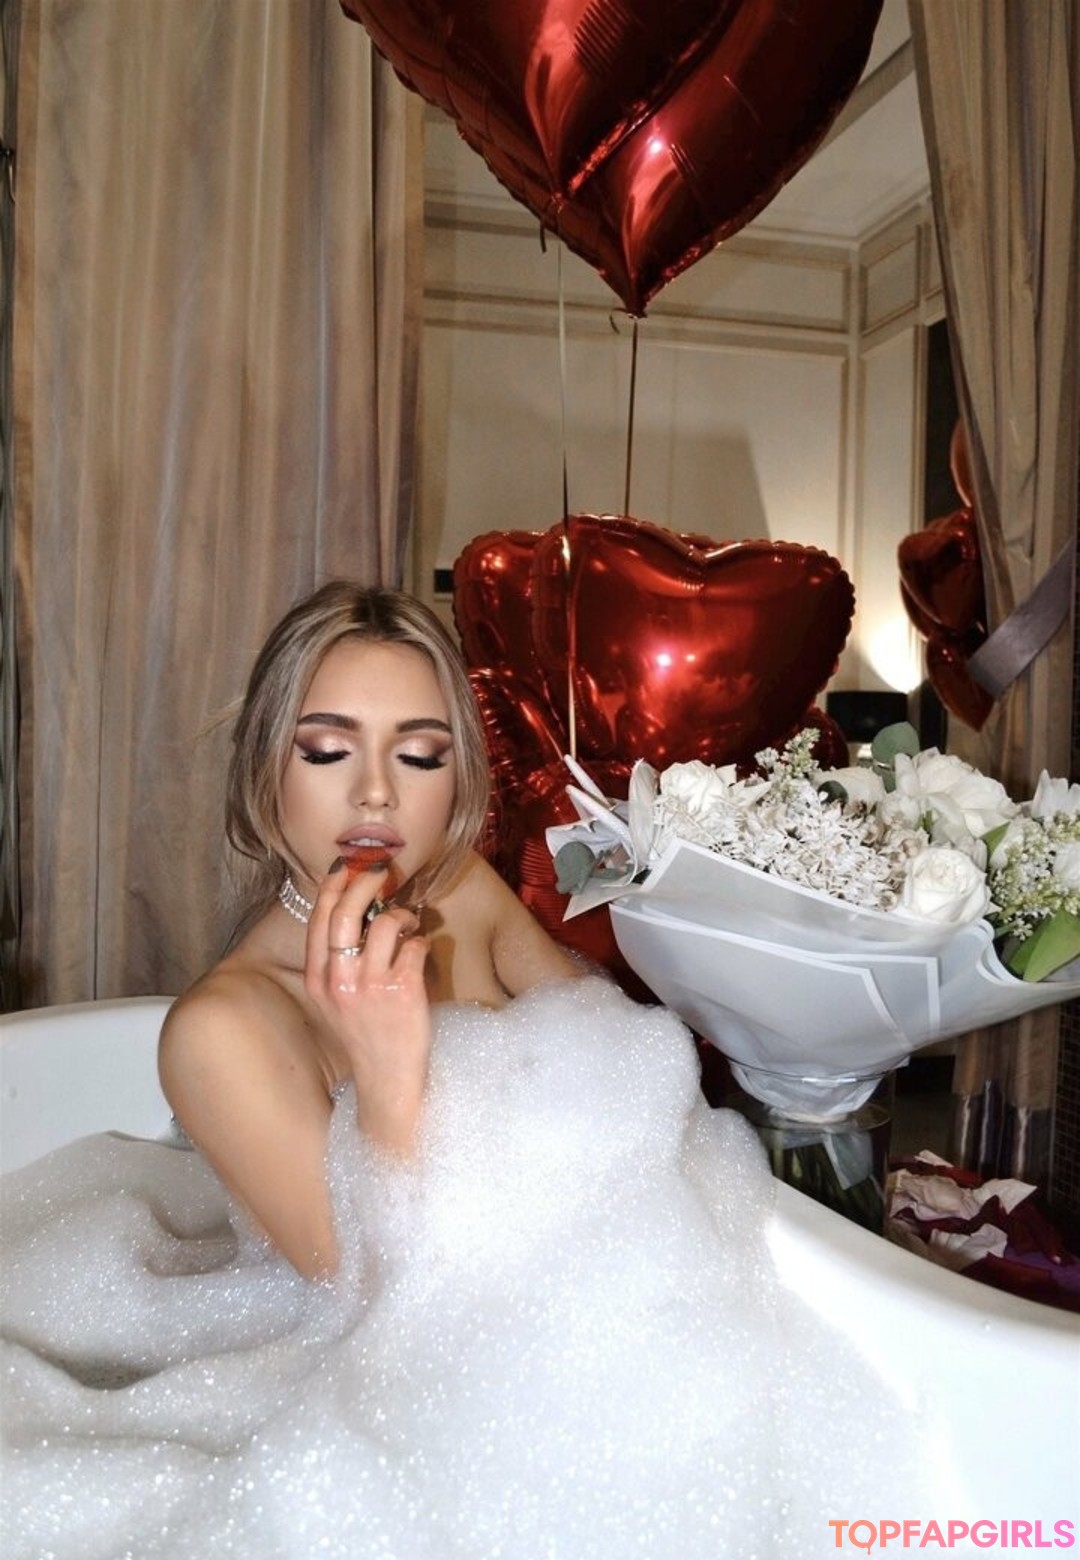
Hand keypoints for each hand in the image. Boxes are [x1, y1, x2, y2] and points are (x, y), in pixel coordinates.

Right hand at [304, 860, 431, 1152]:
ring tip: (410, 924)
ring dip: (403, 914)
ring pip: (385, 923)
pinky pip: (415, 945)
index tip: (346, 866)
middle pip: (346, 912)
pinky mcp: (403, 992)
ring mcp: (371, 987)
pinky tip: (421, 950)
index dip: (333, 886)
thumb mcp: (335, 1003)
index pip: (319, 920)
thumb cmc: (367, 1038)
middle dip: (365, 880)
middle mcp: (340, 982)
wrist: (388, 1083)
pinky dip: (422, 941)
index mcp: (319, 982)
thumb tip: (353, 912)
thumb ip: (337, 964)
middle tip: (383, 869)